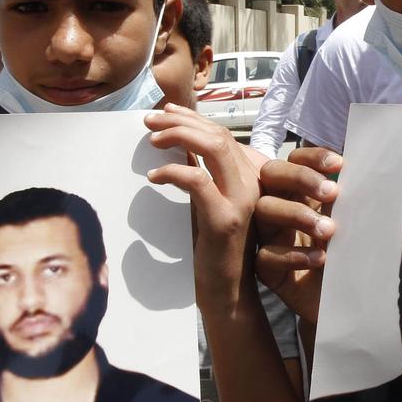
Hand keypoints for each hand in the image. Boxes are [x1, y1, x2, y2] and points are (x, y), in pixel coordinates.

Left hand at [145, 104, 260, 288]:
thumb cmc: (214, 247)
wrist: (228, 290)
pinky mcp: (224, 219)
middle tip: (150, 120)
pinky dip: (172, 172)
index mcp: (248, 177)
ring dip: (178, 136)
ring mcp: (241, 200)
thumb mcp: (208, 203)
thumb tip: (179, 147)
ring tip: (152, 139)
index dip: (192, 118)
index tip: (165, 112)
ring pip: (213, 148)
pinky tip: (154, 177)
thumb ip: (203, 175)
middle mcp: (251, 184)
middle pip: (217, 134)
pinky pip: (197, 181)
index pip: (221, 133)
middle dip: (180, 121)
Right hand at [253, 146, 339, 322]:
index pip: (295, 160)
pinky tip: (320, 259)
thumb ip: (350, 195)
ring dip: (297, 215)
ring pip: (264, 211)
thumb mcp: (356, 220)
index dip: (312, 157)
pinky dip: (293, 254)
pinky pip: (265, 255)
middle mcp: (283, 209)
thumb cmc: (354, 256)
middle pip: (271, 176)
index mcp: (302, 192)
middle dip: (300, 178)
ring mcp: (271, 238)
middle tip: (332, 192)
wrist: (353, 302)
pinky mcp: (268, 271)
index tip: (340, 164)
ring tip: (330, 231)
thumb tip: (361, 162)